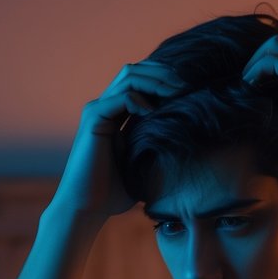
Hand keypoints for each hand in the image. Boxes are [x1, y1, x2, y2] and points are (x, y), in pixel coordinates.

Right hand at [52, 61, 184, 218]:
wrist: (86, 208)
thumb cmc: (113, 193)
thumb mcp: (142, 164)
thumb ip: (156, 147)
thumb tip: (187, 143)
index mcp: (116, 113)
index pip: (141, 81)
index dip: (165, 79)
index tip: (191, 89)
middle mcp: (105, 106)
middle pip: (136, 70)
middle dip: (164, 73)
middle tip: (188, 85)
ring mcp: (98, 110)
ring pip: (129, 75)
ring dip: (156, 81)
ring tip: (177, 92)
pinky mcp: (93, 119)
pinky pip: (121, 97)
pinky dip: (140, 100)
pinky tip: (154, 113)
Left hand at [242, 35, 277, 179]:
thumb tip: (267, 107)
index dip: (265, 63)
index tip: (251, 85)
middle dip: (257, 58)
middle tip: (244, 82)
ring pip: (274, 45)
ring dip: (254, 63)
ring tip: (244, 85)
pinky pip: (272, 60)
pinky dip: (256, 70)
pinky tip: (250, 88)